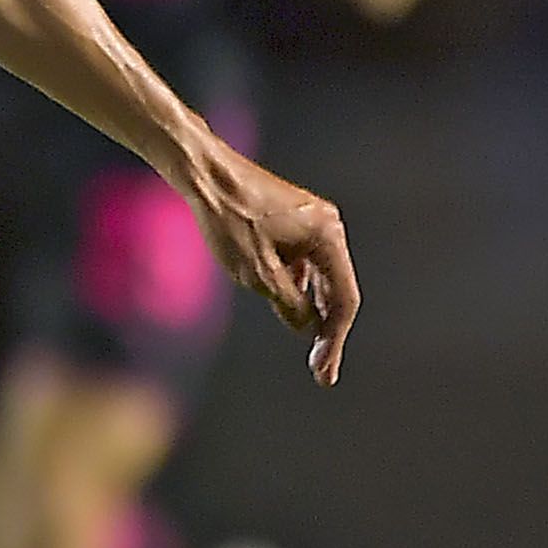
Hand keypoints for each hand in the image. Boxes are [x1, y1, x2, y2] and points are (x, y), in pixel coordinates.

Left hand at [186, 142, 361, 382]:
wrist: (205, 175)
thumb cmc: (229, 220)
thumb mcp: (258, 275)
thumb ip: (289, 304)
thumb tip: (307, 326)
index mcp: (328, 236)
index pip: (342, 299)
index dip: (334, 340)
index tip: (324, 373)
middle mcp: (328, 227)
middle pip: (335, 290)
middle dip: (326, 331)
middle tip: (320, 372)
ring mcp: (311, 224)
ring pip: (319, 279)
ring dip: (312, 311)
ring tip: (309, 349)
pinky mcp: (293, 225)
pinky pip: (304, 265)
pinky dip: (299, 289)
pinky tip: (289, 309)